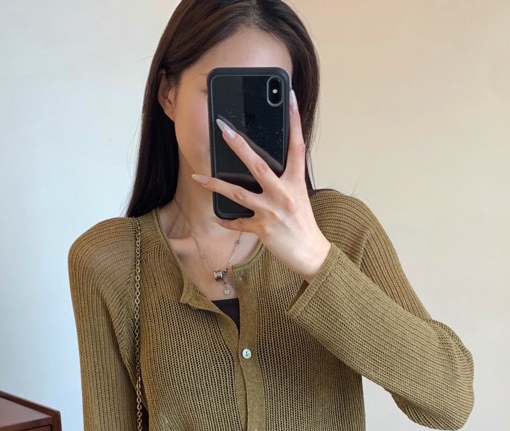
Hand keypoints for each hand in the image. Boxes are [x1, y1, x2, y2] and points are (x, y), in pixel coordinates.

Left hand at [192, 90, 330, 281]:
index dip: (294, 120)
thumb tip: (264, 169)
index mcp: (296, 181)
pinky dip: (227, 220)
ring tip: (199, 177)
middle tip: (224, 130)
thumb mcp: (298, 197)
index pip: (297, 145)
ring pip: (239, 193)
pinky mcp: (262, 228)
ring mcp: (272, 210)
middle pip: (258, 165)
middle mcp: (284, 193)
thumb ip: (284, 181)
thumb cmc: (303, 224)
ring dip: (216, 185)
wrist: (310, 253)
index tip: (289, 97)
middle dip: (239, 146)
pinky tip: (217, 216)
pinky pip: (239, 222)